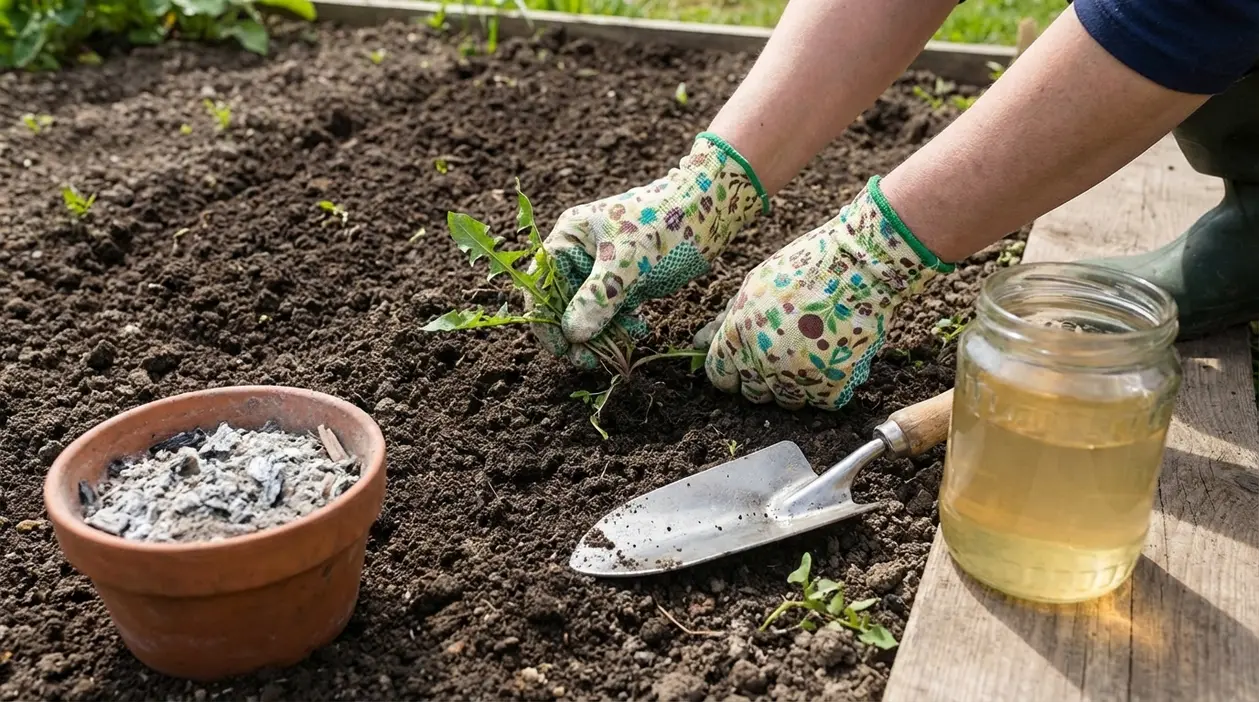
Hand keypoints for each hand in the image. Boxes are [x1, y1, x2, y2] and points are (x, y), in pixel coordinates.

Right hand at [530, 133, 767, 367]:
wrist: (710, 208)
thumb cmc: (664, 223)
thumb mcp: (629, 261)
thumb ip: (598, 297)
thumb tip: (572, 334)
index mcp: (569, 237)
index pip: (541, 285)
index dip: (546, 320)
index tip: (562, 350)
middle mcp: (580, 253)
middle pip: (563, 303)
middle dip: (577, 333)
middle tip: (590, 361)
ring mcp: (603, 268)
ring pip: (589, 312)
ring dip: (602, 334)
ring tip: (624, 344)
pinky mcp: (626, 280)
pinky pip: (612, 312)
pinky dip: (621, 326)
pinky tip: (639, 328)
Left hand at [704, 177, 953, 409]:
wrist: (861, 266)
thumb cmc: (806, 268)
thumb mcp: (755, 285)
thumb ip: (727, 318)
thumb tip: (698, 342)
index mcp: (738, 334)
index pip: (720, 375)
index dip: (731, 373)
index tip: (744, 367)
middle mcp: (762, 360)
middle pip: (753, 393)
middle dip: (763, 379)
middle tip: (784, 355)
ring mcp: (796, 376)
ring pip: (787, 402)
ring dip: (796, 384)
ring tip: (812, 352)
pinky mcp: (830, 385)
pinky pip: (822, 401)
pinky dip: (828, 385)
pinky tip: (833, 357)